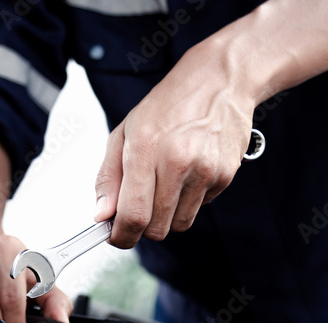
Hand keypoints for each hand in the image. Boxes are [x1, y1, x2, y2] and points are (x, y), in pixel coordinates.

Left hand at [93, 42, 254, 247]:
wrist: (219, 81)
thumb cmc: (166, 106)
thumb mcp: (124, 133)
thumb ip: (109, 177)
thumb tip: (101, 215)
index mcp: (146, 149)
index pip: (133, 215)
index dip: (121, 236)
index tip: (115, 236)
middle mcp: (178, 162)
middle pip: (157, 228)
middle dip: (142, 227)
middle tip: (138, 207)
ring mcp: (205, 170)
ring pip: (179, 224)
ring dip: (167, 215)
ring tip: (165, 183)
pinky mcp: (225, 176)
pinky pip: (199, 208)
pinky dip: (189, 200)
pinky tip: (187, 172)